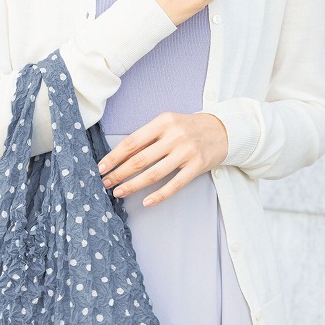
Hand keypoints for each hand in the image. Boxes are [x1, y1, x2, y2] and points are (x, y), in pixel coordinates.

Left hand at [96, 112, 228, 206]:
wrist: (222, 130)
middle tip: (105, 183)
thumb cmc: (187, 128)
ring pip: (154, 173)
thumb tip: (118, 157)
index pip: (132, 142)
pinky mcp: (196, 166)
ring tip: (119, 192)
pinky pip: (174, 185)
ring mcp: (186, 152)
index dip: (114, 156)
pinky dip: (159, 195)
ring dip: (133, 185)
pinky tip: (146, 202)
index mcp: (163, 122)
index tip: (101, 167)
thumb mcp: (167, 124)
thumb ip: (147, 138)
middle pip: (140, 159)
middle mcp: (174, 136)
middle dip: (119, 173)